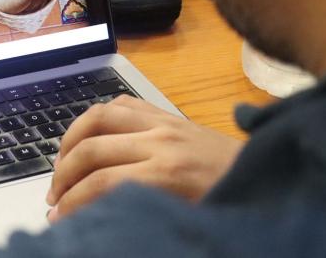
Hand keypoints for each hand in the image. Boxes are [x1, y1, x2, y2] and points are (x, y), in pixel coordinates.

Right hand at [46, 96, 243, 221]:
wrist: (271, 177)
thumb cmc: (231, 205)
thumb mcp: (185, 220)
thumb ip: (139, 215)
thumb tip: (95, 220)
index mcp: (168, 174)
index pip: (101, 183)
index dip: (72, 203)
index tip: (58, 219)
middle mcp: (160, 140)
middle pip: (92, 148)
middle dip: (63, 175)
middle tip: (54, 198)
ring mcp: (163, 121)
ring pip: (98, 116)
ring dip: (71, 140)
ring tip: (62, 164)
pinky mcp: (166, 113)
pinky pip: (120, 104)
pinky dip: (95, 119)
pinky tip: (89, 138)